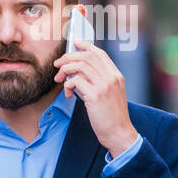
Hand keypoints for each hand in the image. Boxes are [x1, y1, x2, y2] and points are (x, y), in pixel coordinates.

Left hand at [52, 39, 138, 157]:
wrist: (119, 133)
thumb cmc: (112, 116)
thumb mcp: (112, 94)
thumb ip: (100, 81)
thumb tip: (79, 71)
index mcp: (116, 76)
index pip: (99, 53)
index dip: (85, 46)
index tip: (74, 43)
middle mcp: (111, 78)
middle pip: (87, 57)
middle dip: (69, 57)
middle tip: (58, 65)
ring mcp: (104, 86)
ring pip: (79, 66)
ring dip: (65, 70)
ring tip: (59, 79)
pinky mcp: (95, 96)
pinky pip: (75, 81)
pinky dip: (68, 85)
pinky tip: (68, 94)